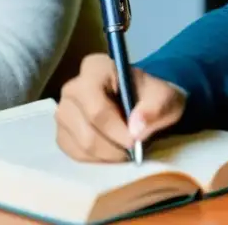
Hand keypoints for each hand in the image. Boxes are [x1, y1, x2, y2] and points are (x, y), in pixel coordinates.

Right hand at [55, 53, 185, 161]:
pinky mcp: (62, 131)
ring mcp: (63, 110)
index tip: (135, 141)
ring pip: (80, 145)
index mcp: (95, 68)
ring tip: (125, 150)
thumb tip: (136, 129)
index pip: (96, 107)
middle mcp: (73, 87)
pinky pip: (74, 154)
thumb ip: (155, 108)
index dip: (115, 130)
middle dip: (113, 146)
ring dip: (106, 155)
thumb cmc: (153, 97)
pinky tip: (112, 152)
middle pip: (86, 129)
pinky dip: (96, 160)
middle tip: (133, 150)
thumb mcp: (166, 98)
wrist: (145, 105)